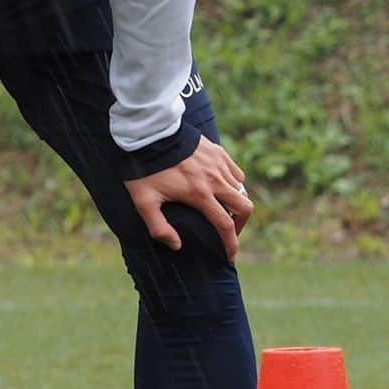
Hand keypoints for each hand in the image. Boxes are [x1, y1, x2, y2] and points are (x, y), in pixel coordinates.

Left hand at [123, 135, 251, 260]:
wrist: (149, 133)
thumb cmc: (145, 168)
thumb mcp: (144, 201)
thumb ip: (158, 227)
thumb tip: (176, 245)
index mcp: (200, 194)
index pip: (225, 226)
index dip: (231, 245)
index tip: (230, 256)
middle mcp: (215, 180)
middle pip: (244, 208)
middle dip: (240, 224)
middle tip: (229, 230)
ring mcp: (218, 164)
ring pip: (241, 189)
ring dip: (236, 202)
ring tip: (223, 209)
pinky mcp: (217, 151)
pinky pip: (236, 171)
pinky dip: (235, 182)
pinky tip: (223, 186)